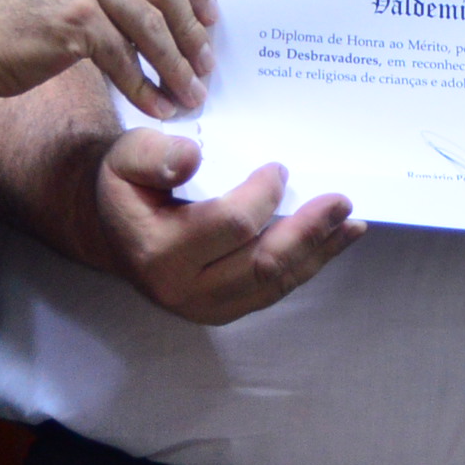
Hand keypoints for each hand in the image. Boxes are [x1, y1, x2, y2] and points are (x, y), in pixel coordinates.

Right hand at [0, 0, 217, 117]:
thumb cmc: (23, 11)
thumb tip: (178, 8)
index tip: (209, 17)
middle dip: (192, 32)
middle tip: (205, 65)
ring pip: (149, 25)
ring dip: (175, 65)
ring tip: (189, 93)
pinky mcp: (72, 19)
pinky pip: (123, 57)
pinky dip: (143, 86)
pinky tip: (155, 105)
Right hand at [86, 126, 363, 323]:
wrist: (112, 227)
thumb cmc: (128, 185)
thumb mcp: (125, 157)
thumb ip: (153, 155)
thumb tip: (192, 158)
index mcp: (157, 251)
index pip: (229, 225)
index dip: (262, 197)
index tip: (280, 168)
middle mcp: (182, 290)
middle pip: (261, 265)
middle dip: (308, 232)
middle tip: (342, 202)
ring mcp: (205, 307)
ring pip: (273, 284)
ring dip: (318, 253)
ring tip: (352, 224)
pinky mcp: (224, 310)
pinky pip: (273, 291)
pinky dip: (307, 265)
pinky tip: (334, 242)